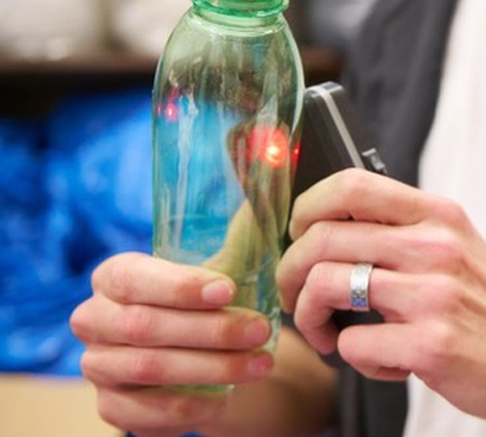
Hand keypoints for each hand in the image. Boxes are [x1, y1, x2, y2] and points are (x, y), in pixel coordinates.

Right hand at [70, 253, 275, 436]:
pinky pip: (149, 412)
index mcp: (113, 278)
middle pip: (145, 326)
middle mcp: (94, 320)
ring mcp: (98, 367)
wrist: (197, 354)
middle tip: (260, 329)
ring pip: (151, 368)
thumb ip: (232, 243)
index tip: (227, 290)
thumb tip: (255, 204)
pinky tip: (229, 395)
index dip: (179, 286)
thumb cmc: (204, 304)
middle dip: (210, 330)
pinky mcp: (111, 408)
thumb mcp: (216, 271)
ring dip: (213, 367)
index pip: (133, 278)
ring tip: (261, 363)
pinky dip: (193, 405)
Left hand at [278, 169, 485, 422]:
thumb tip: (325, 224)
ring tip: (328, 333)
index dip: (306, 208)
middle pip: (322, 237)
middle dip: (290, 272)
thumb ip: (402, 230)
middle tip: (296, 296)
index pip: (350, 184)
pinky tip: (383, 362)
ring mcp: (434, 295)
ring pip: (325, 286)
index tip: (299, 236)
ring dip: (310, 316)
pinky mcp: (431, 344)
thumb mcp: (454, 247)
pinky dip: (354, 358)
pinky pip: (353, 343)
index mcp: (437, 216)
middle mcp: (435, 246)